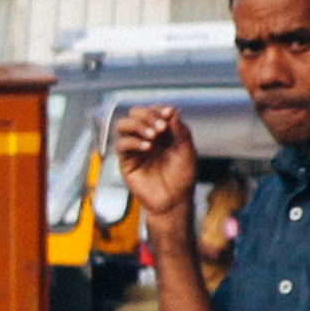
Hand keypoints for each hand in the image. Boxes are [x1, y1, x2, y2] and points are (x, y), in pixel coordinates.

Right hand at [114, 104, 198, 222]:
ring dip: (138, 125)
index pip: (153, 111)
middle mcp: (146, 137)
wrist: (174, 201)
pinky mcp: (126, 161)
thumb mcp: (187, 152)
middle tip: (161, 127)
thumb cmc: (182, 178)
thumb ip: (181, 131)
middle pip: (135, 113)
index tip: (169, 113)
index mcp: (161, 132)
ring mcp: (135, 148)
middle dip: (148, 115)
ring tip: (153, 136)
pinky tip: (147, 147)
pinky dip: (134, 141)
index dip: (159, 109)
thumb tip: (172, 112)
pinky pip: (122, 144)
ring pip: (124, 124)